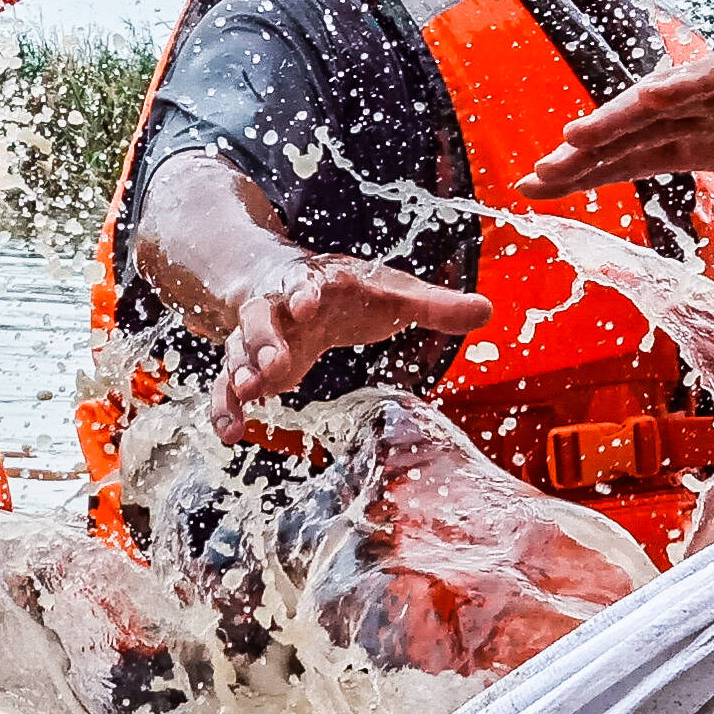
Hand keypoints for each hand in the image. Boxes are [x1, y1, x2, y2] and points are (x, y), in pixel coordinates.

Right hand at [211, 255, 491, 445]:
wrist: (281, 281)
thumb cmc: (346, 291)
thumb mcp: (390, 292)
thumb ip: (434, 305)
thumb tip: (488, 309)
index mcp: (315, 281)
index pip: (306, 280)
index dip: (305, 289)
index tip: (307, 300)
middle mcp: (277, 305)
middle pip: (260, 315)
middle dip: (263, 338)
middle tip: (271, 365)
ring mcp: (256, 335)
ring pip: (237, 349)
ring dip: (240, 372)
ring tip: (246, 396)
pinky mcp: (247, 364)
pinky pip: (227, 383)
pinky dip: (225, 405)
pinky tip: (230, 432)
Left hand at [518, 0, 713, 322]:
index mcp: (710, 140)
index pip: (634, 159)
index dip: (585, 175)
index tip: (532, 194)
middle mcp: (710, 108)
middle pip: (634, 134)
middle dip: (583, 156)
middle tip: (531, 180)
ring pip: (667, 101)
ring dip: (620, 118)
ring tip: (573, 137)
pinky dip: (690, 83)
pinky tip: (651, 95)